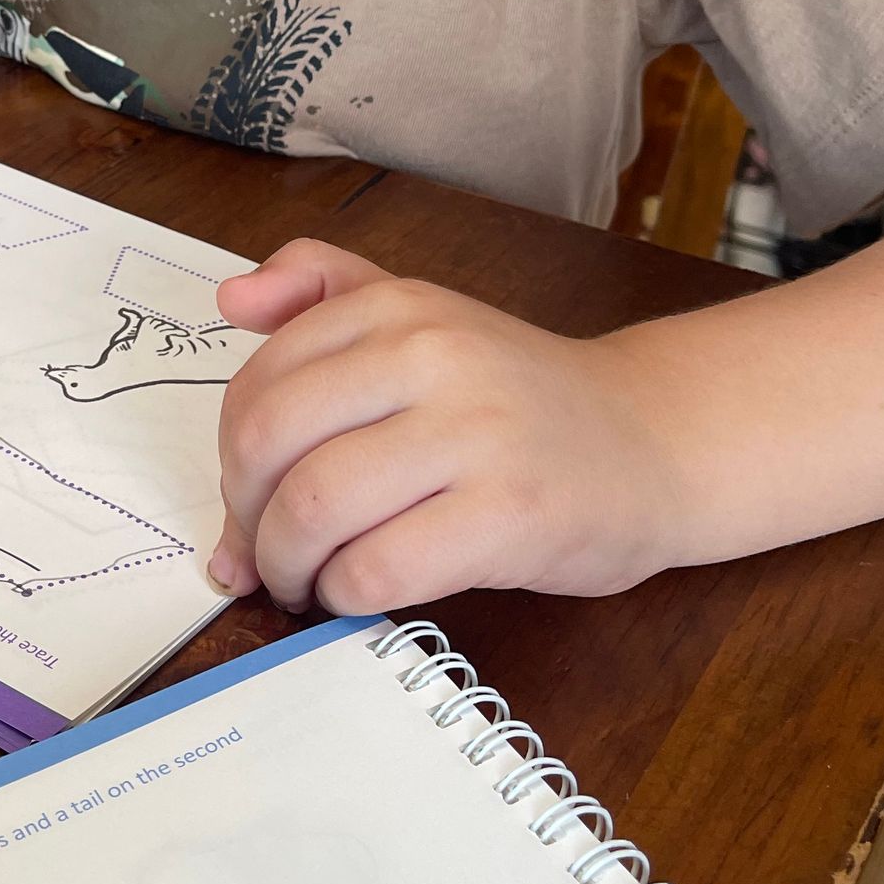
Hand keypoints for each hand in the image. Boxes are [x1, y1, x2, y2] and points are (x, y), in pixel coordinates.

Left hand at [208, 241, 681, 614]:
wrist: (653, 440)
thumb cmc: (518, 393)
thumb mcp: (424, 313)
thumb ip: (322, 290)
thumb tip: (229, 302)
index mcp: (397, 305)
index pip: (256, 386)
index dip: (231, 460)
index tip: (249, 499)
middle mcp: (431, 355)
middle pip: (268, 445)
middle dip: (245, 517)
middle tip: (264, 551)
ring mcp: (474, 434)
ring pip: (313, 508)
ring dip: (287, 566)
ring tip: (304, 580)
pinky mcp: (509, 515)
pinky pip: (379, 566)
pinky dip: (345, 594)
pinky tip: (357, 592)